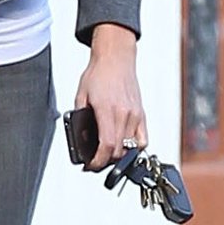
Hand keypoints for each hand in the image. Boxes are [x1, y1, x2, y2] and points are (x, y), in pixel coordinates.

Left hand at [75, 23, 145, 169]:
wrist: (115, 59)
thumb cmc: (98, 75)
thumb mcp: (81, 97)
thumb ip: (80, 119)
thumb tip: (81, 140)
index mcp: (107, 110)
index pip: (106, 146)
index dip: (97, 161)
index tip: (90, 165)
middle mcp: (124, 114)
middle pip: (118, 151)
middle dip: (104, 161)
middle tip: (94, 161)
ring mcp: (135, 115)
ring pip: (131, 148)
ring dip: (118, 155)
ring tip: (107, 153)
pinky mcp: (142, 114)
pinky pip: (143, 140)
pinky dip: (134, 147)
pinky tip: (124, 145)